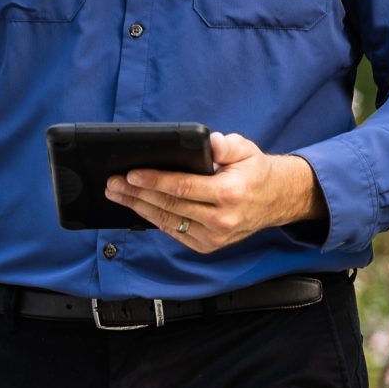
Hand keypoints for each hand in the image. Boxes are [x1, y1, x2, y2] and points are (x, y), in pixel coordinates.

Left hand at [106, 129, 320, 254]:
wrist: (275, 200)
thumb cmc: (254, 171)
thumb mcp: (246, 149)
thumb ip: (227, 145)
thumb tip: (210, 142)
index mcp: (230, 193)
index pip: (183, 188)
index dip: (154, 181)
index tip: (131, 174)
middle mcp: (221, 219)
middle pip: (169, 206)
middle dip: (137, 193)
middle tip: (113, 182)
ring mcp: (214, 237)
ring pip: (167, 221)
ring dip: (138, 207)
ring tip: (117, 194)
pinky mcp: (207, 246)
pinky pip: (174, 232)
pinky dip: (153, 219)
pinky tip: (137, 207)